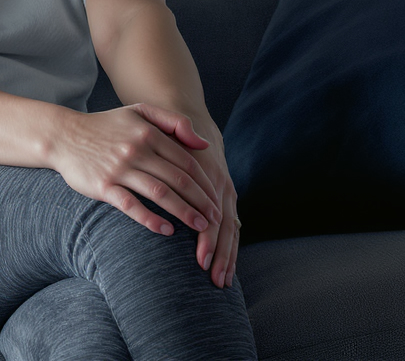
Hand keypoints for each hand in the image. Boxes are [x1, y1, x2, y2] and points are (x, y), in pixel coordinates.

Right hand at [49, 103, 222, 237]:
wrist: (63, 135)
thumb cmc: (105, 126)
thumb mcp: (139, 112)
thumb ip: (173, 122)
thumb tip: (203, 144)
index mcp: (149, 133)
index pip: (188, 162)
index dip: (206, 183)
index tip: (217, 199)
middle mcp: (137, 150)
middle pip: (179, 180)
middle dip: (202, 202)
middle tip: (215, 219)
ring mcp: (119, 169)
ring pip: (161, 193)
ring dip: (185, 213)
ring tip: (201, 228)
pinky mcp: (103, 187)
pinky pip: (132, 206)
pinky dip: (152, 219)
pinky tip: (167, 231)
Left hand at [187, 141, 240, 288]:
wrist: (192, 122)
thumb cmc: (173, 136)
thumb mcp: (173, 136)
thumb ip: (177, 144)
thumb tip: (189, 153)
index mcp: (209, 175)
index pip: (213, 215)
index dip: (208, 240)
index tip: (201, 262)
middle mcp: (222, 187)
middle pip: (225, 228)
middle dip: (221, 256)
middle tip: (215, 280)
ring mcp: (227, 194)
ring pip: (231, 231)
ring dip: (227, 257)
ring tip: (221, 282)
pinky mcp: (227, 198)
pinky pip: (231, 227)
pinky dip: (228, 248)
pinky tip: (224, 267)